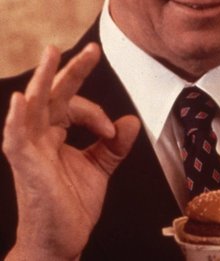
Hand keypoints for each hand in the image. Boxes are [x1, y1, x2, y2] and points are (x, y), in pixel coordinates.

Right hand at [2, 43, 140, 260]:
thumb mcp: (100, 168)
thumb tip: (132, 121)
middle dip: (74, 69)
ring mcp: (30, 147)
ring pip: (35, 104)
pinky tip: (22, 99)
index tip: (111, 131)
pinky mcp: (25, 164)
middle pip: (55, 93)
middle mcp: (41, 134)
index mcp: (55, 132)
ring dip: (44, 78)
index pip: (75, 105)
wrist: (60, 243)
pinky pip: (17, 136)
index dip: (97, 113)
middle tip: (93, 48)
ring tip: (52, 53)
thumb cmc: (73, 205)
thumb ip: (113, 144)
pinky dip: (18, 117)